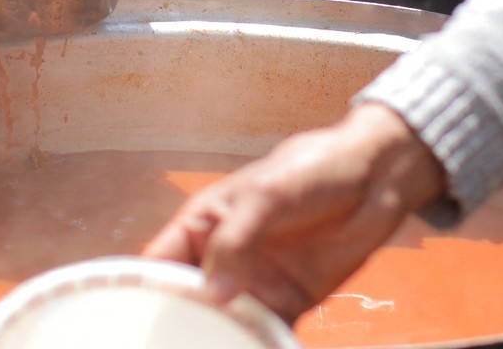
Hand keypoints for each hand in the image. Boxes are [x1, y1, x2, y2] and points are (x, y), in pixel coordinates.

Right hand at [144, 102, 443, 320]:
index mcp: (202, 226)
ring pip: (224, 326)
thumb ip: (235, 242)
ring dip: (218, 343)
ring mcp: (253, 285)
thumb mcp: (265, 197)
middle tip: (174, 346)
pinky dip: (258, 346)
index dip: (141, 292)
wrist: (372, 179)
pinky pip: (266, 335)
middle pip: (189, 303)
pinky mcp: (288, 303)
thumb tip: (214, 294)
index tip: (130, 322)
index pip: (159, 264)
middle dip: (181, 328)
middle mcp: (221, 261)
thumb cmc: (309, 171)